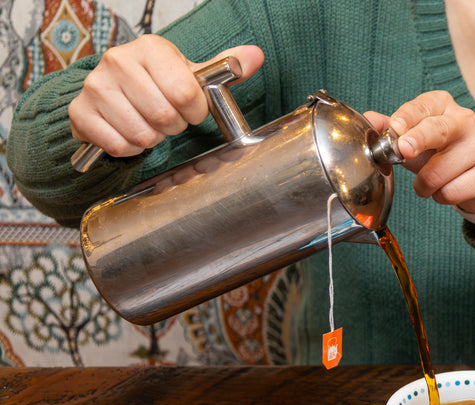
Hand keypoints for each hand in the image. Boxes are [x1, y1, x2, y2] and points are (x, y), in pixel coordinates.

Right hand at [68, 35, 264, 157]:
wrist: (114, 93)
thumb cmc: (158, 84)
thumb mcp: (192, 74)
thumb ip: (226, 67)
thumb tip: (255, 56)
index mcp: (150, 48)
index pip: (185, 92)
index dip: (195, 110)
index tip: (190, 108)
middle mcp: (118, 61)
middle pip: (164, 116)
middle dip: (174, 126)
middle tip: (168, 118)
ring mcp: (95, 87)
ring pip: (142, 134)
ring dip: (153, 138)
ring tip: (149, 124)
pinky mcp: (81, 113)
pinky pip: (119, 146)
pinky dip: (131, 149)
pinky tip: (130, 133)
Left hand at [365, 91, 474, 213]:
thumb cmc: (440, 153)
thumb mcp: (412, 138)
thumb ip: (389, 129)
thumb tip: (367, 121)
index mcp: (443, 106)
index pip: (424, 106)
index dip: (408, 117)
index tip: (396, 127)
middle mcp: (466, 121)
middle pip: (439, 130)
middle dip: (419, 139)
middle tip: (405, 151)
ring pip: (439, 172)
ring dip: (424, 186)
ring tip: (429, 183)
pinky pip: (452, 192)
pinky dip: (441, 197)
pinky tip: (447, 189)